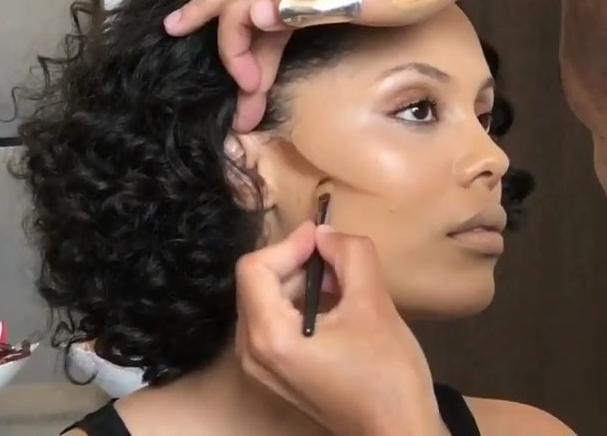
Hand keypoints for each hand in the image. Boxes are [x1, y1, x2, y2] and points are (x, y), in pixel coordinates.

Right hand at [164, 0, 487, 131]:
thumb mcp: (370, 2)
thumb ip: (310, 6)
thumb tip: (257, 16)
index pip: (243, 19)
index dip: (238, 57)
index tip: (251, 92)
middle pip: (238, 2)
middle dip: (225, 45)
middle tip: (215, 73)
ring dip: (223, 6)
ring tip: (186, 18)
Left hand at [234, 223, 443, 435]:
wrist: (397, 433)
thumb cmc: (386, 374)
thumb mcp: (373, 303)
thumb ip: (350, 254)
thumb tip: (324, 234)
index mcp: (269, 337)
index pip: (254, 268)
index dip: (288, 244)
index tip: (322, 239)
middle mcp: (252, 352)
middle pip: (257, 281)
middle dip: (296, 261)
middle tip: (335, 258)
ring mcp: (260, 365)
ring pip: (265, 298)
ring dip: (299, 279)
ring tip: (339, 280)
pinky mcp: (274, 370)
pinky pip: (273, 318)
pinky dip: (298, 300)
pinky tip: (333, 303)